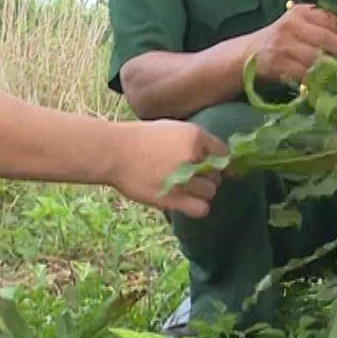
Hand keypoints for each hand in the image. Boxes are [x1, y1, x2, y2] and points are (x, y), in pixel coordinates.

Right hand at [108, 120, 227, 217]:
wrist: (113, 152)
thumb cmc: (140, 138)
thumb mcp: (171, 128)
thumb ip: (194, 141)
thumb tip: (214, 156)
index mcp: (195, 136)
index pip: (223, 152)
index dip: (216, 159)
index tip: (206, 164)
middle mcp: (193, 158)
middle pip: (217, 174)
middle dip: (206, 176)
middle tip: (189, 174)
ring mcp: (184, 180)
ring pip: (210, 192)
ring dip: (201, 191)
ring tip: (185, 188)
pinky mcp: (173, 199)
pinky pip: (200, 209)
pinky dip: (197, 206)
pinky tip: (185, 201)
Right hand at [244, 2, 336, 84]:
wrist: (244, 56)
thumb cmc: (279, 43)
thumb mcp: (299, 29)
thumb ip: (324, 31)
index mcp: (302, 12)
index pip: (334, 20)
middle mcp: (293, 24)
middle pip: (330, 39)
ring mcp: (285, 44)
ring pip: (319, 58)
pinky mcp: (278, 63)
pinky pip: (306, 74)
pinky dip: (320, 82)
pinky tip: (330, 86)